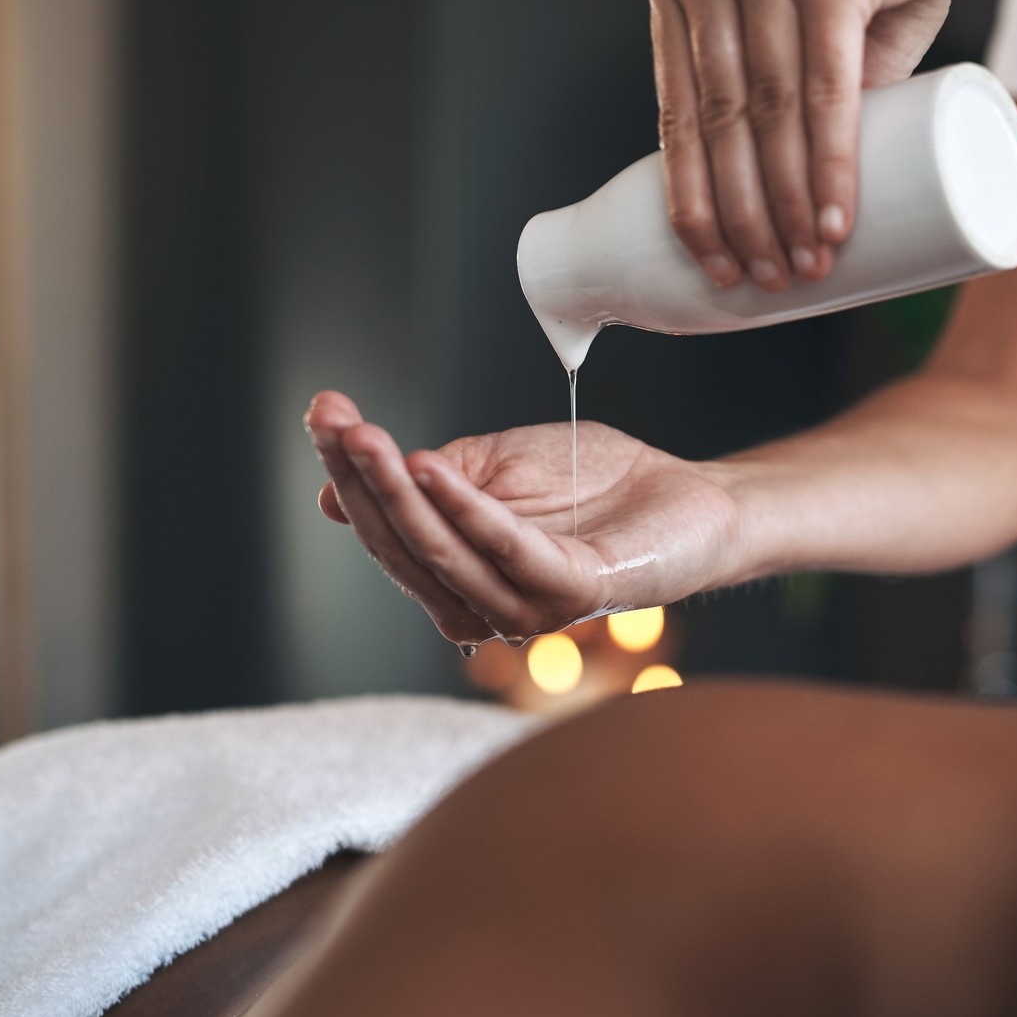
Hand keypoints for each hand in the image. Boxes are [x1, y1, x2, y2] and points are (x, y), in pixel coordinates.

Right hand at [305, 391, 744, 646]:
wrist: (693, 497)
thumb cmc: (597, 486)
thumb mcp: (498, 466)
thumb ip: (431, 477)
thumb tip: (331, 493)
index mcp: (460, 577)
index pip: (388, 530)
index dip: (349, 473)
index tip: (323, 411)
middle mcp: (484, 604)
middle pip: (405, 546)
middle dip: (361, 480)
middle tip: (334, 420)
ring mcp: (529, 606)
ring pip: (445, 553)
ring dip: (400, 494)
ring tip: (369, 439)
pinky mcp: (575, 592)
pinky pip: (509, 551)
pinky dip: (467, 510)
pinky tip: (431, 470)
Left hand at [648, 0, 1015, 290]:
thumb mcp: (804, 27)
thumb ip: (777, 94)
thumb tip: (767, 202)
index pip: (676, 115)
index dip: (693, 205)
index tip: (717, 268)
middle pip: (719, 123)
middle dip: (744, 219)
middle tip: (774, 279)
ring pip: (766, 113)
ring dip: (786, 206)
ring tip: (810, 264)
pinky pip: (821, 90)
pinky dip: (828, 165)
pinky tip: (834, 218)